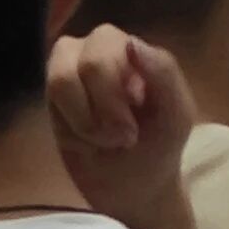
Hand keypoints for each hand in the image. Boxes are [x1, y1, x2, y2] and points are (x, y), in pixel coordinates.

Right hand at [46, 27, 198, 228]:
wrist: (132, 187)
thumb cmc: (159, 145)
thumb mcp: (176, 115)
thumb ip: (163, 73)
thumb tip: (131, 41)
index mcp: (134, 47)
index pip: (112, 46)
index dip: (117, 92)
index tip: (135, 123)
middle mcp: (99, 48)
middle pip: (88, 62)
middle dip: (105, 110)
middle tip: (124, 137)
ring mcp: (71, 69)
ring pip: (60, 80)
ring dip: (85, 121)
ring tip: (105, 139)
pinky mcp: (53, 98)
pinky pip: (51, 105)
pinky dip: (72, 131)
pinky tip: (87, 141)